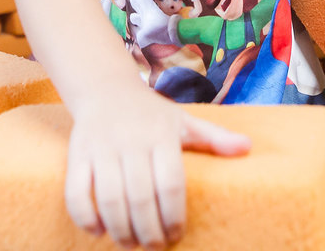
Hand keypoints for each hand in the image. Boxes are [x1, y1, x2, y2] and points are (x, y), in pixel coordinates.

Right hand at [64, 83, 249, 248]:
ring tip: (130, 243)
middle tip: (153, 246)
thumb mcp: (184, 120)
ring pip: (109, 198)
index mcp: (161, 135)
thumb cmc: (151, 114)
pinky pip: (76, 192)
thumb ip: (214, 137)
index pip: (170, 184)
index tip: (176, 235)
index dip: (173, 216)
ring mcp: (102, 148)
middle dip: (148, 231)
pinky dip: (86, 217)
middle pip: (140, 197)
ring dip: (120, 229)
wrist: (106, 89)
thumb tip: (248, 147)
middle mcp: (131, 141)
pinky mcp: (77, 154)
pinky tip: (99, 231)